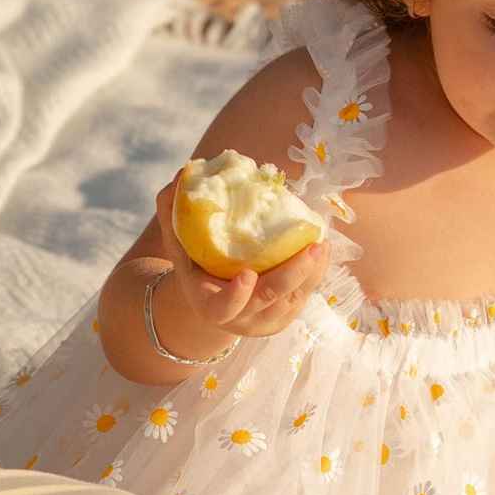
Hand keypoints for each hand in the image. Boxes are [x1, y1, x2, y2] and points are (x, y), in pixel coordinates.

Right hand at [147, 174, 329, 352]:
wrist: (212, 300)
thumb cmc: (195, 265)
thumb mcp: (179, 243)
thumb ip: (172, 213)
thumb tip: (179, 174)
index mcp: (209, 304)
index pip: (223, 308)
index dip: (236, 295)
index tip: (247, 273)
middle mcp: (240, 318)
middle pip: (270, 298)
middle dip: (294, 273)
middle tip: (312, 247)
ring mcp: (265, 320)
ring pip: (293, 297)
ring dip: (312, 270)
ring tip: (322, 242)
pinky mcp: (285, 315)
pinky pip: (304, 294)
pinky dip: (315, 271)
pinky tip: (321, 248)